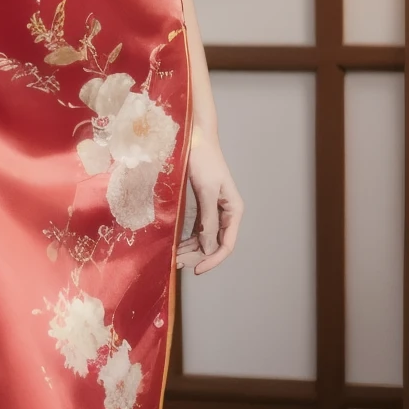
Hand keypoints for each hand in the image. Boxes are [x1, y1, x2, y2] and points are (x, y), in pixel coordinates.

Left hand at [175, 130, 242, 275]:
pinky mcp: (203, 206)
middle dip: (197, 256)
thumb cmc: (203, 161)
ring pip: (205, 239)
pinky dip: (188, 239)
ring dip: (191, 250)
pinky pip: (198, 229)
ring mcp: (215, 210)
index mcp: (234, 210)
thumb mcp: (206, 191)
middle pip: (215, 244)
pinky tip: (177, 246)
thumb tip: (207, 246)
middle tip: (177, 264)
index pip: (227, 244)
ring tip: (174, 259)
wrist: (195, 138)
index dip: (213, 259)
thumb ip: (208, 219)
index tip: (196, 270)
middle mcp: (227, 213)